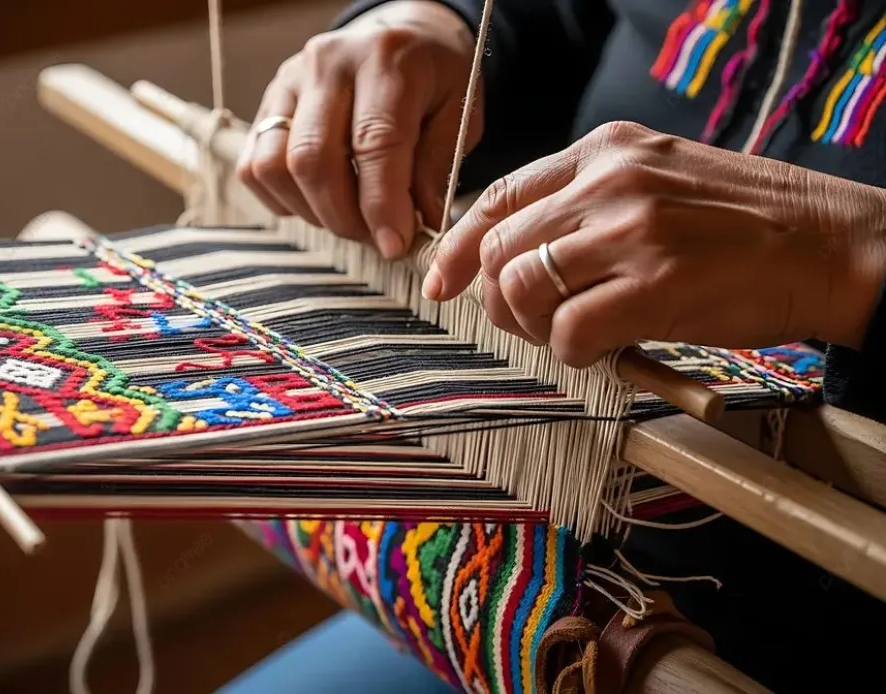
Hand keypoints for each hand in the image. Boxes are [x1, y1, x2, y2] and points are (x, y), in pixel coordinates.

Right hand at [238, 1, 479, 258]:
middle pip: (313, 158)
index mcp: (386, 60)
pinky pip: (254, 167)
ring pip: (275, 166)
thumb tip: (420, 222)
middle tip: (374, 238)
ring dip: (312, 212)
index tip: (394, 244)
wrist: (401, 39)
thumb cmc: (433, 80)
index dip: (382, 204)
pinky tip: (320, 202)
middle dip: (344, 217)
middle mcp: (328, 63)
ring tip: (349, 219)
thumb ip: (438, 166)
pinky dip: (284, 200)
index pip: (373, 142)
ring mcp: (289, 81)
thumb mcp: (461, 112)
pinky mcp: (266, 103)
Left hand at [423, 121, 885, 367]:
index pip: (499, 195)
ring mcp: (633, 229)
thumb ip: (587, 204)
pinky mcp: (656, 284)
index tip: (444, 282)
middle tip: (530, 324)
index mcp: (605, 149)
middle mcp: (611, 180)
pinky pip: (570, 331)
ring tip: (574, 335)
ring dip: (536, 328)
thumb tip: (517, 256)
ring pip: (523, 288)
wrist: (831, 245)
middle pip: (501, 248)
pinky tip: (606, 349)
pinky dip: (575, 353)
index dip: (460, 246)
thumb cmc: (743, 224)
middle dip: (499, 300)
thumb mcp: (657, 180)